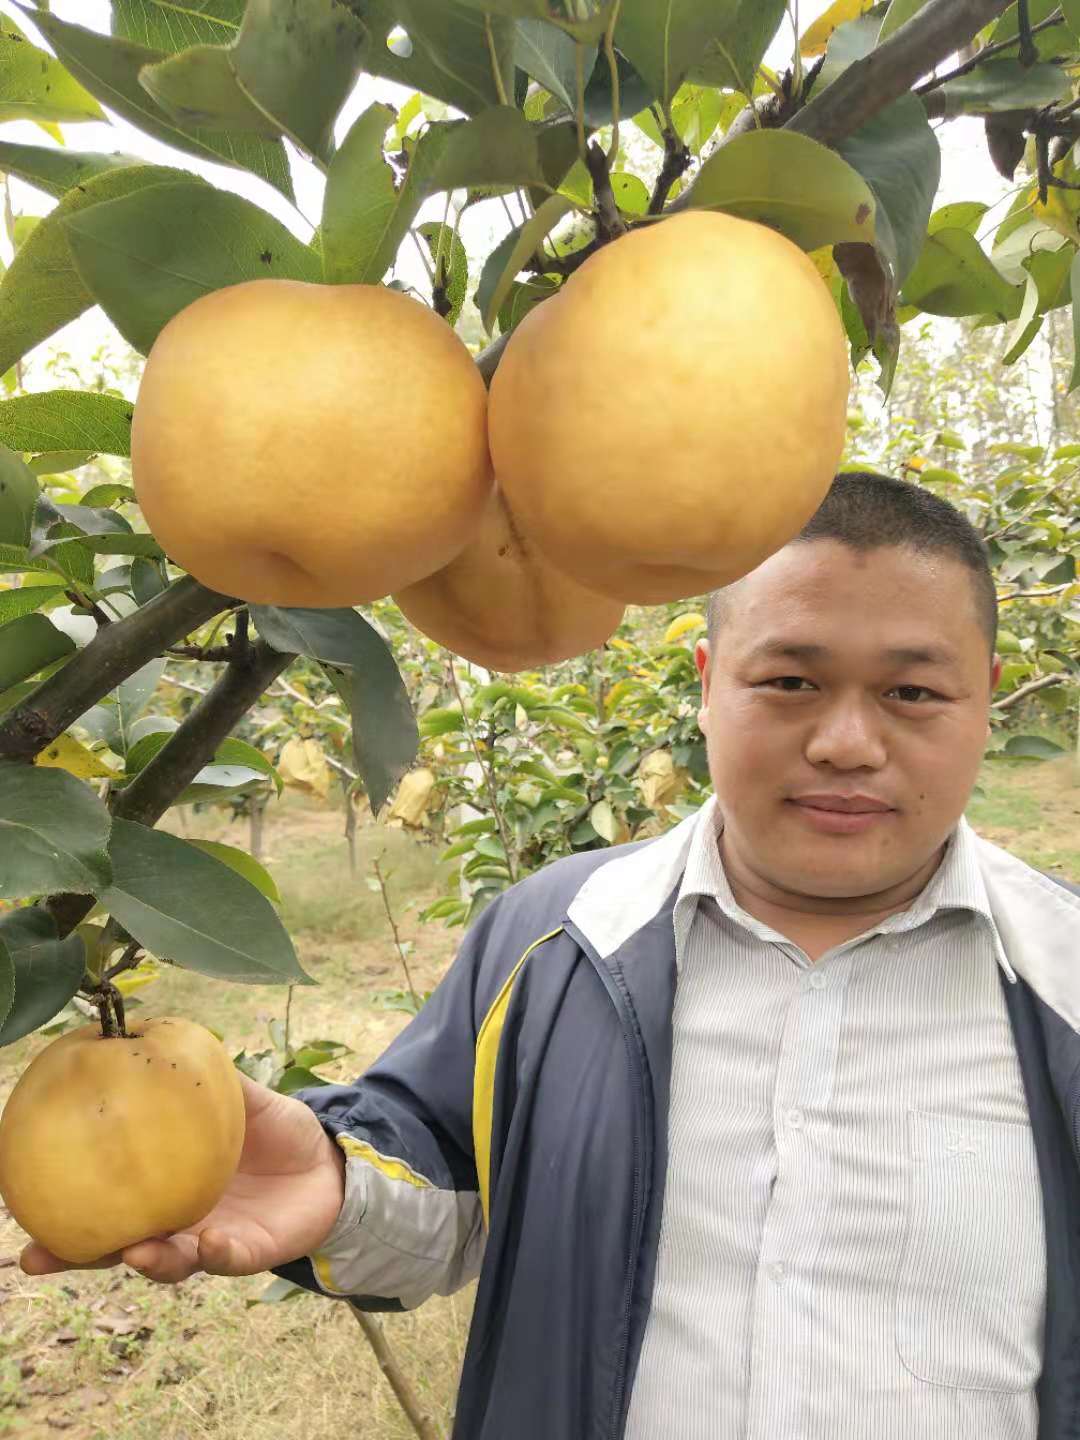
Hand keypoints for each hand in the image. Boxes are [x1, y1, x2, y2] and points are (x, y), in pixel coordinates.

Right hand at [18, 1071, 346, 1284]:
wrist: (330, 1164)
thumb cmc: (279, 1130)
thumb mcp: (243, 1097)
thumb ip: (204, 1076)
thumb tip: (157, 1031)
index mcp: (165, 1184)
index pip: (105, 1199)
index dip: (62, 1206)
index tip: (18, 1204)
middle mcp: (178, 1221)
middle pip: (116, 1246)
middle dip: (78, 1256)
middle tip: (37, 1257)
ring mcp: (210, 1242)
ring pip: (168, 1263)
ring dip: (148, 1260)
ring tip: (133, 1251)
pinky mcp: (249, 1253)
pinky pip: (228, 1260)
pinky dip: (217, 1254)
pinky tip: (210, 1241)